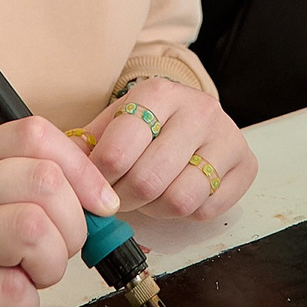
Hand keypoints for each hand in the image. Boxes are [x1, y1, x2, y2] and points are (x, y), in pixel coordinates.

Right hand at [0, 116, 119, 306]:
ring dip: (47, 265)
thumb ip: (27, 184)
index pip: (33, 136)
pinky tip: (0, 300)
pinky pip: (11, 293)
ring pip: (31, 229)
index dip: (80, 169)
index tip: (98, 203)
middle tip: (54, 250)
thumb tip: (95, 194)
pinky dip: (20, 304)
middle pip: (43, 182)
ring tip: (25, 275)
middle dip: (70, 226)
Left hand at [79, 76, 254, 220]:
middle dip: (126, 199)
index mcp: (158, 94)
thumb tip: (60, 173)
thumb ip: (84, 147)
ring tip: (151, 194)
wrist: (193, 112)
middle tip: (121, 196)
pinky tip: (178, 192)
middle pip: (148, 181)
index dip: (99, 182)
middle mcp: (198, 110)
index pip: (117, 154)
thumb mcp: (113, 122)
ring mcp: (226, 137)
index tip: (96, 185)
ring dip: (157, 209)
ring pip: (181, 200)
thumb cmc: (149, 123)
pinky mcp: (245, 164)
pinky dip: (187, 213)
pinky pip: (208, 209)